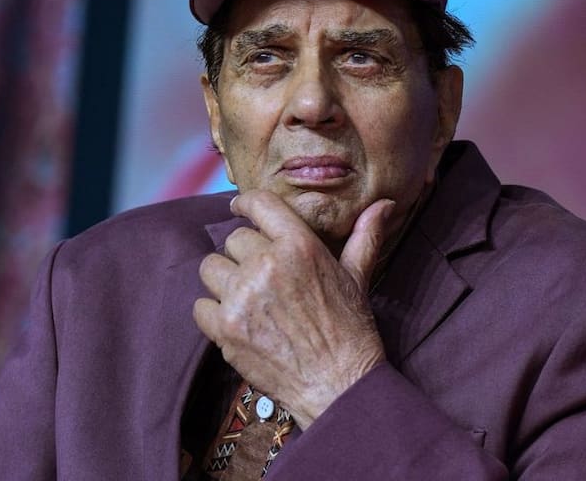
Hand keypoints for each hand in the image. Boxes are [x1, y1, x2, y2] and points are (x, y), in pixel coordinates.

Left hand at [193, 190, 394, 427]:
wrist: (339, 383)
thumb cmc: (351, 329)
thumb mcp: (358, 277)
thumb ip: (365, 236)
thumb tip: (385, 204)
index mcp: (300, 246)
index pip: (259, 204)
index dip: (244, 203)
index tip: (238, 208)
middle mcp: (268, 265)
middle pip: (233, 240)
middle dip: (244, 255)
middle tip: (260, 277)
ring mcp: (243, 296)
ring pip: (211, 268)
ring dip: (224, 281)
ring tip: (246, 298)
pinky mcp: (225, 328)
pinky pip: (200, 305)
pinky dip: (213, 313)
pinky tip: (236, 321)